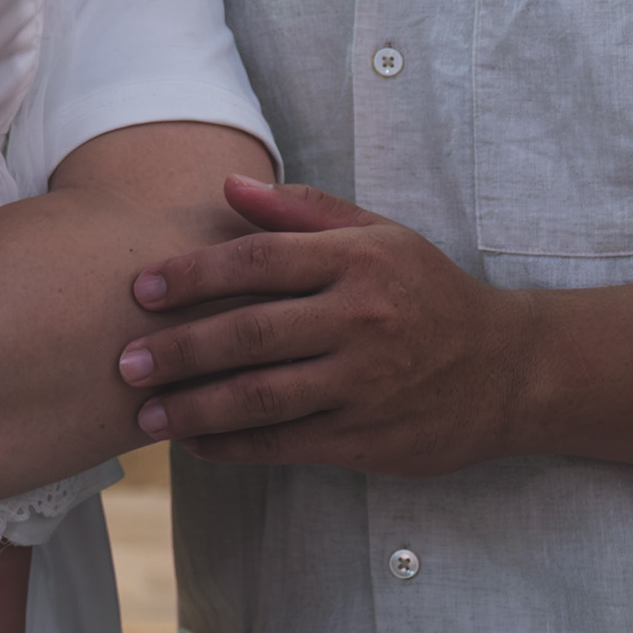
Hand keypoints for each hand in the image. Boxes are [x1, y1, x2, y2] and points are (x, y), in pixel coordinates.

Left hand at [117, 177, 542, 473]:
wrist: (510, 369)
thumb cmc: (427, 292)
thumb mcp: (380, 235)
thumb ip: (302, 212)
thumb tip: (227, 186)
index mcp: (358, 262)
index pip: (258, 261)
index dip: (192, 274)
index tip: (140, 290)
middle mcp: (361, 321)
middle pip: (249, 334)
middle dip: (177, 349)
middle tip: (122, 360)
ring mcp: (365, 384)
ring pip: (261, 397)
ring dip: (194, 406)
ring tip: (144, 413)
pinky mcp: (370, 438)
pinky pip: (286, 443)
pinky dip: (233, 446)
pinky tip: (195, 441)